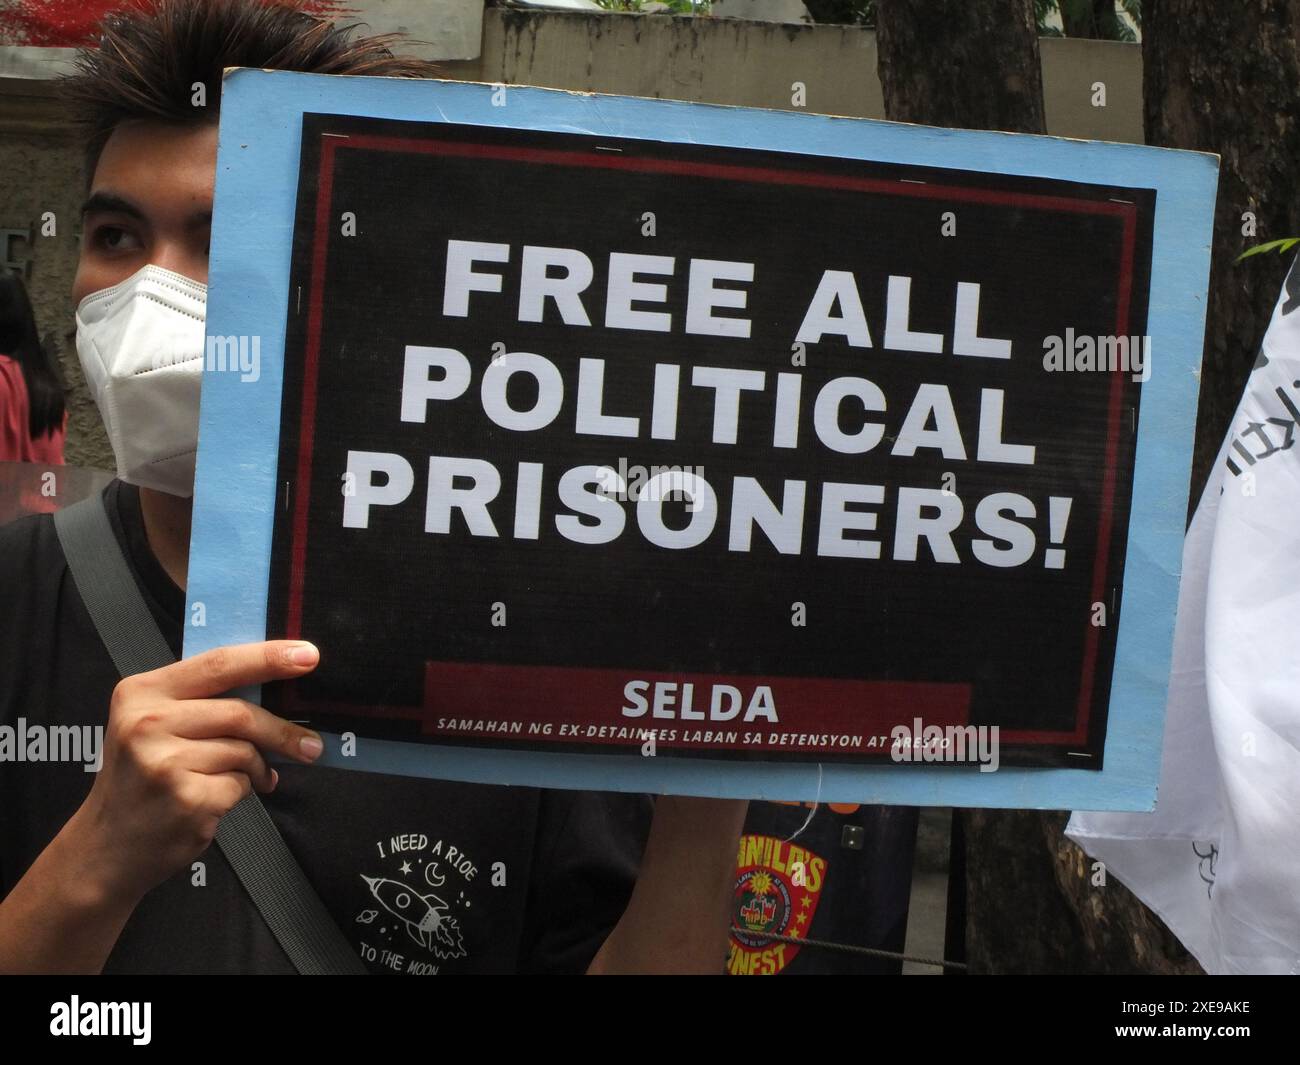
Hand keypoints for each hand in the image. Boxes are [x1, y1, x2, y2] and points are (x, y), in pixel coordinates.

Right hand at [69, 640, 324, 904]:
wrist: (107, 848)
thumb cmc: (142, 779)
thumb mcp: (153, 726)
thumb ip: (202, 701)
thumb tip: (275, 685)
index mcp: (141, 692)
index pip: (219, 663)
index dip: (269, 657)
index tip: (309, 656)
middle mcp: (147, 722)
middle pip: (240, 713)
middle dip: (283, 731)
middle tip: (312, 746)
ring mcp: (164, 762)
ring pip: (244, 750)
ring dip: (258, 767)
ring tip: (249, 778)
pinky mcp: (186, 798)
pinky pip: (239, 784)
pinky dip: (242, 790)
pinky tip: (219, 798)